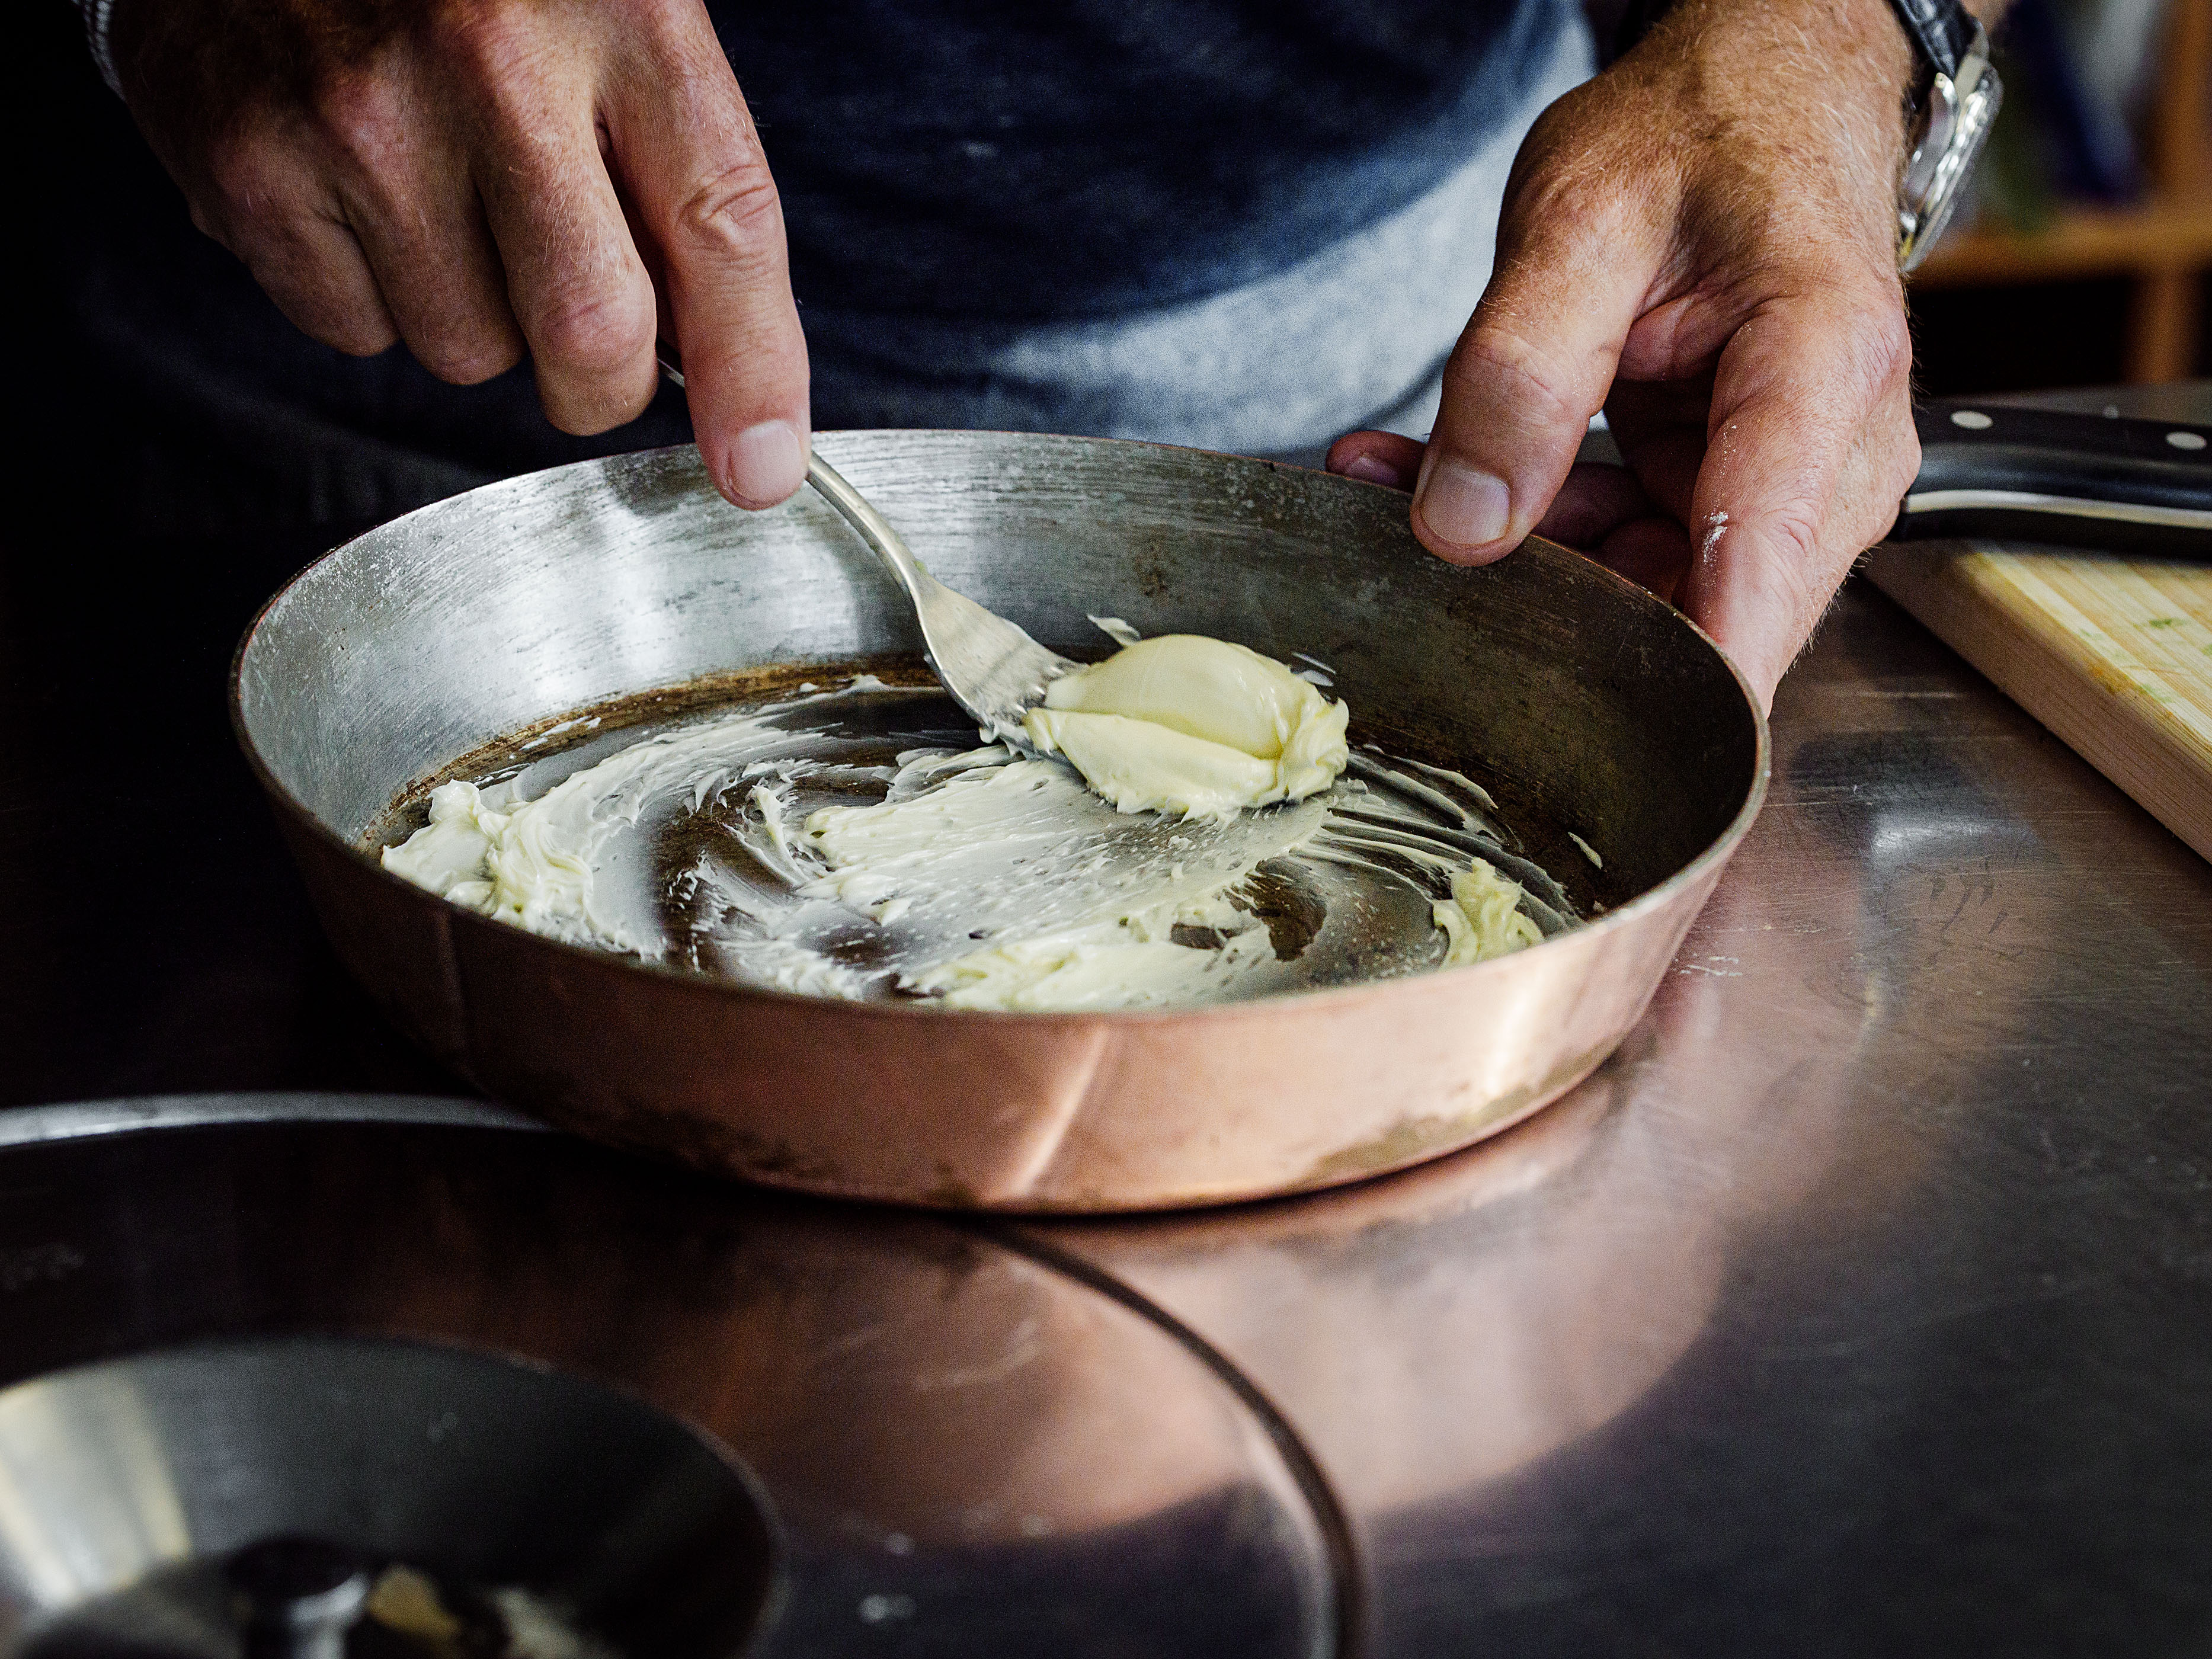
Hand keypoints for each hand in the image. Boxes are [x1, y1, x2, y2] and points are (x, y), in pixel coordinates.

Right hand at [112, 0, 809, 508]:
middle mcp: (490, 61)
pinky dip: (371, 290)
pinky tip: (358, 184)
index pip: (721, 231)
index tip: (759, 465)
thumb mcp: (613, 20)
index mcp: (616, 8)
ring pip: (467, 352)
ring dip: (476, 314)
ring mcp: (360, 118)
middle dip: (598, 374)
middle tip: (580, 311)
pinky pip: (354, 330)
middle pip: (589, 337)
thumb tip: (735, 392)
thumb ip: (685, 185)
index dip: (750, 373)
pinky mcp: (251, 165)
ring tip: (441, 188)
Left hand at [1328, 0, 1936, 707]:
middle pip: (1700, 604)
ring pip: (1650, 595)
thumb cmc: (1701, 138)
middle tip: (1416, 543)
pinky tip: (1433, 480)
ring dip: (1522, 560)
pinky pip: (1627, 557)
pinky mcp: (1727, 502)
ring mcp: (1784, 489)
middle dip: (1556, 602)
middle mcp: (1830, 454)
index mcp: (1821, 369)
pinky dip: (1534, 528)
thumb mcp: (1580, 220)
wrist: (1761, 101)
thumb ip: (1519, 371)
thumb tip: (1465, 527)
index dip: (1688, 676)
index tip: (1615, 752)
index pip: (1759, 558)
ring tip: (1394, 485)